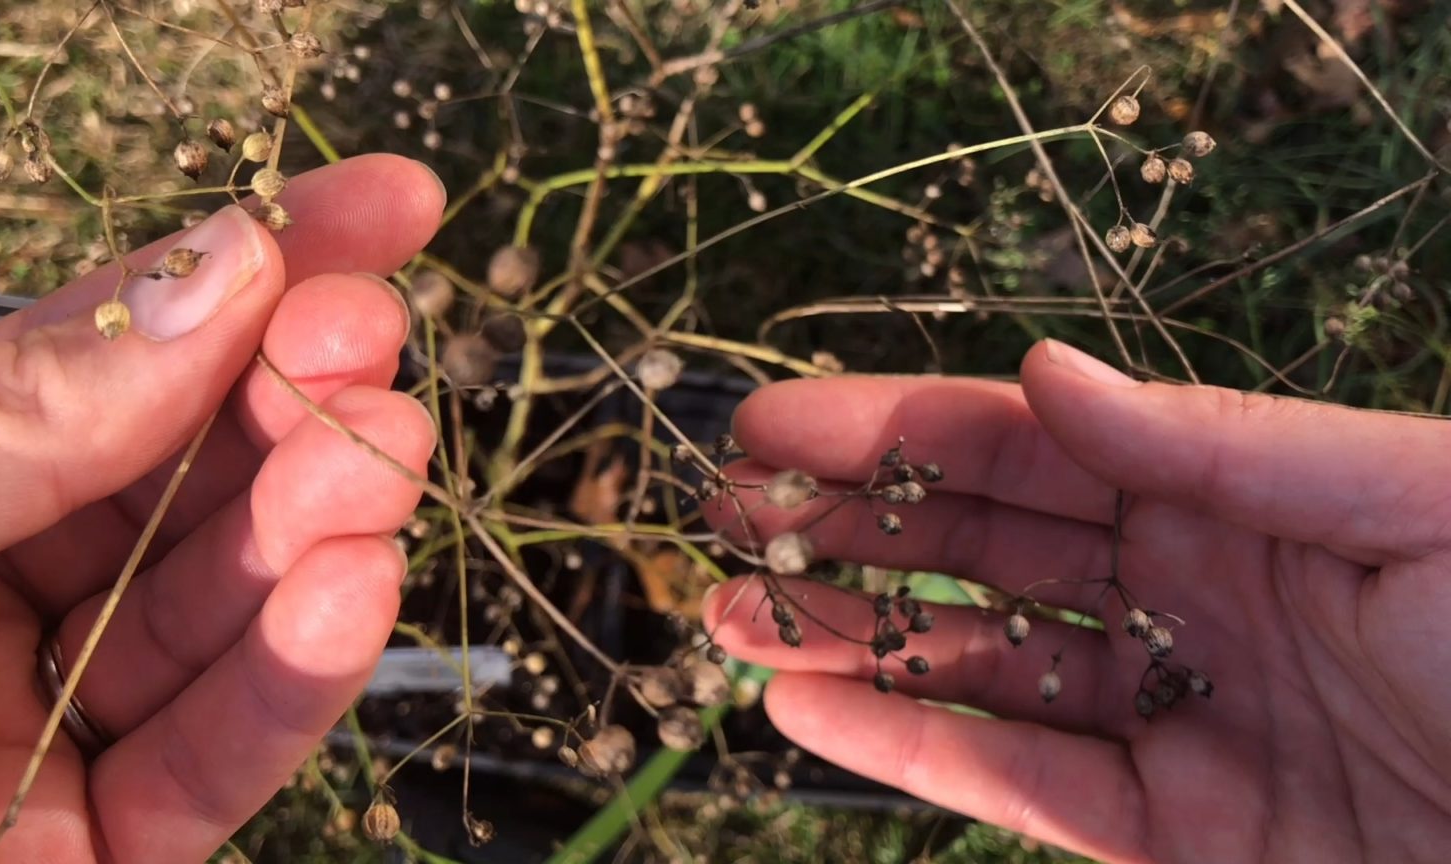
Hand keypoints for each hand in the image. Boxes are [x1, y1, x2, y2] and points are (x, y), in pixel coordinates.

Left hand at [0, 156, 442, 862]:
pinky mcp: (89, 859)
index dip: (245, 269)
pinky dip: (292, 679)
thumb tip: (214, 273)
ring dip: (319, 527)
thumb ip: (1, 416)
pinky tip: (354, 589)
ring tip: (383, 456)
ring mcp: (34, 735)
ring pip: (216, 616)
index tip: (383, 206)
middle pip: (180, 483)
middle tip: (374, 340)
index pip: (99, 355)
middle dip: (292, 399)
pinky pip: (209, 765)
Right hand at [704, 340, 1450, 862]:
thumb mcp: (1417, 502)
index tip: (776, 424)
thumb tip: (1048, 378)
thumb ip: (1224, 443)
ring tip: (727, 618)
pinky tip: (811, 707)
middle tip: (724, 515)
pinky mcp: (1176, 840)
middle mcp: (1192, 596)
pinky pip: (1022, 784)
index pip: (1033, 449)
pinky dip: (911, 745)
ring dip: (849, 640)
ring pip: (979, 668)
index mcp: (1244, 495)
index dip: (898, 430)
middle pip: (983, 552)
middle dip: (850, 528)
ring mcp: (1178, 721)